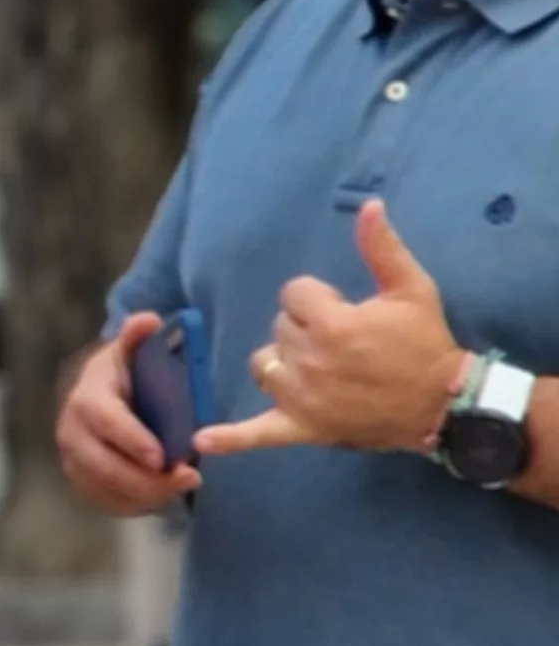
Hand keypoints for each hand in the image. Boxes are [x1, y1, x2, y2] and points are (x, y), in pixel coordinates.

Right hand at [55, 313, 198, 515]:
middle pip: (102, 463)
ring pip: (105, 487)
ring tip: (182, 487)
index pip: (104, 420)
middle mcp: (72, 429)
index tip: (162, 456)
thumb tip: (148, 319)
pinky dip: (135, 504)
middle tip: (188, 478)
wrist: (107, 397)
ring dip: (146, 493)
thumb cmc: (131, 375)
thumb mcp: (135, 352)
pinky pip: (105, 501)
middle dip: (145, 477)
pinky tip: (162, 496)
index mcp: (88, 396)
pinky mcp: (81, 479)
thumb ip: (140, 336)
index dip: (131, 439)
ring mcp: (73, 457)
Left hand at [202, 200, 469, 457]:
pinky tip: (202, 440)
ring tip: (320, 368)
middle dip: (307, 329)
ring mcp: (301, 398)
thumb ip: (382, 248)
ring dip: (283, 363)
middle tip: (347, 344)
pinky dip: (232, 438)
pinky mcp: (301, 427)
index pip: (294, 293)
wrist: (443, 403)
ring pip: (264, 364)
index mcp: (330, 324)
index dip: (320, 299)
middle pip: (280, 327)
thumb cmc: (424, 343)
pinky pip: (258, 434)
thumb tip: (368, 206)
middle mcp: (308, 361)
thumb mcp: (411, 290)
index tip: (349, 312)